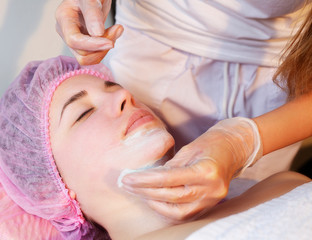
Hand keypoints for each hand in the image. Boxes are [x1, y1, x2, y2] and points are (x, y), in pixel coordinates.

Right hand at [55, 0, 123, 64]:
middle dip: (102, 47)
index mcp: (64, 18)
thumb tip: (97, 34)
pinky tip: (113, 33)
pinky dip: (106, 47)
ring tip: (117, 30)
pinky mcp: (84, 44)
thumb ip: (92, 13)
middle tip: (117, 29)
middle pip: (82, 54)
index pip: (74, 40)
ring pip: (88, 58)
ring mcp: (74, 39)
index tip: (110, 42)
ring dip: (105, 49)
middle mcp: (66, 31)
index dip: (92, 45)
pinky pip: (95, 54)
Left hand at [121, 118, 261, 220]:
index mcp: (205, 171)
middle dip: (145, 191)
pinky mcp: (211, 205)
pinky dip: (167, 209)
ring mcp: (212, 200)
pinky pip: (185, 214)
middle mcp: (211, 189)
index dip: (145, 180)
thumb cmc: (210, 144)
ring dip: (154, 203)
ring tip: (138, 192)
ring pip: (177, 211)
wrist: (234, 148)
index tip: (128, 179)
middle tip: (128, 185)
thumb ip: (170, 166)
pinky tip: (154, 200)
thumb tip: (149, 179)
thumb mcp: (188, 149)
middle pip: (171, 197)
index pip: (168, 179)